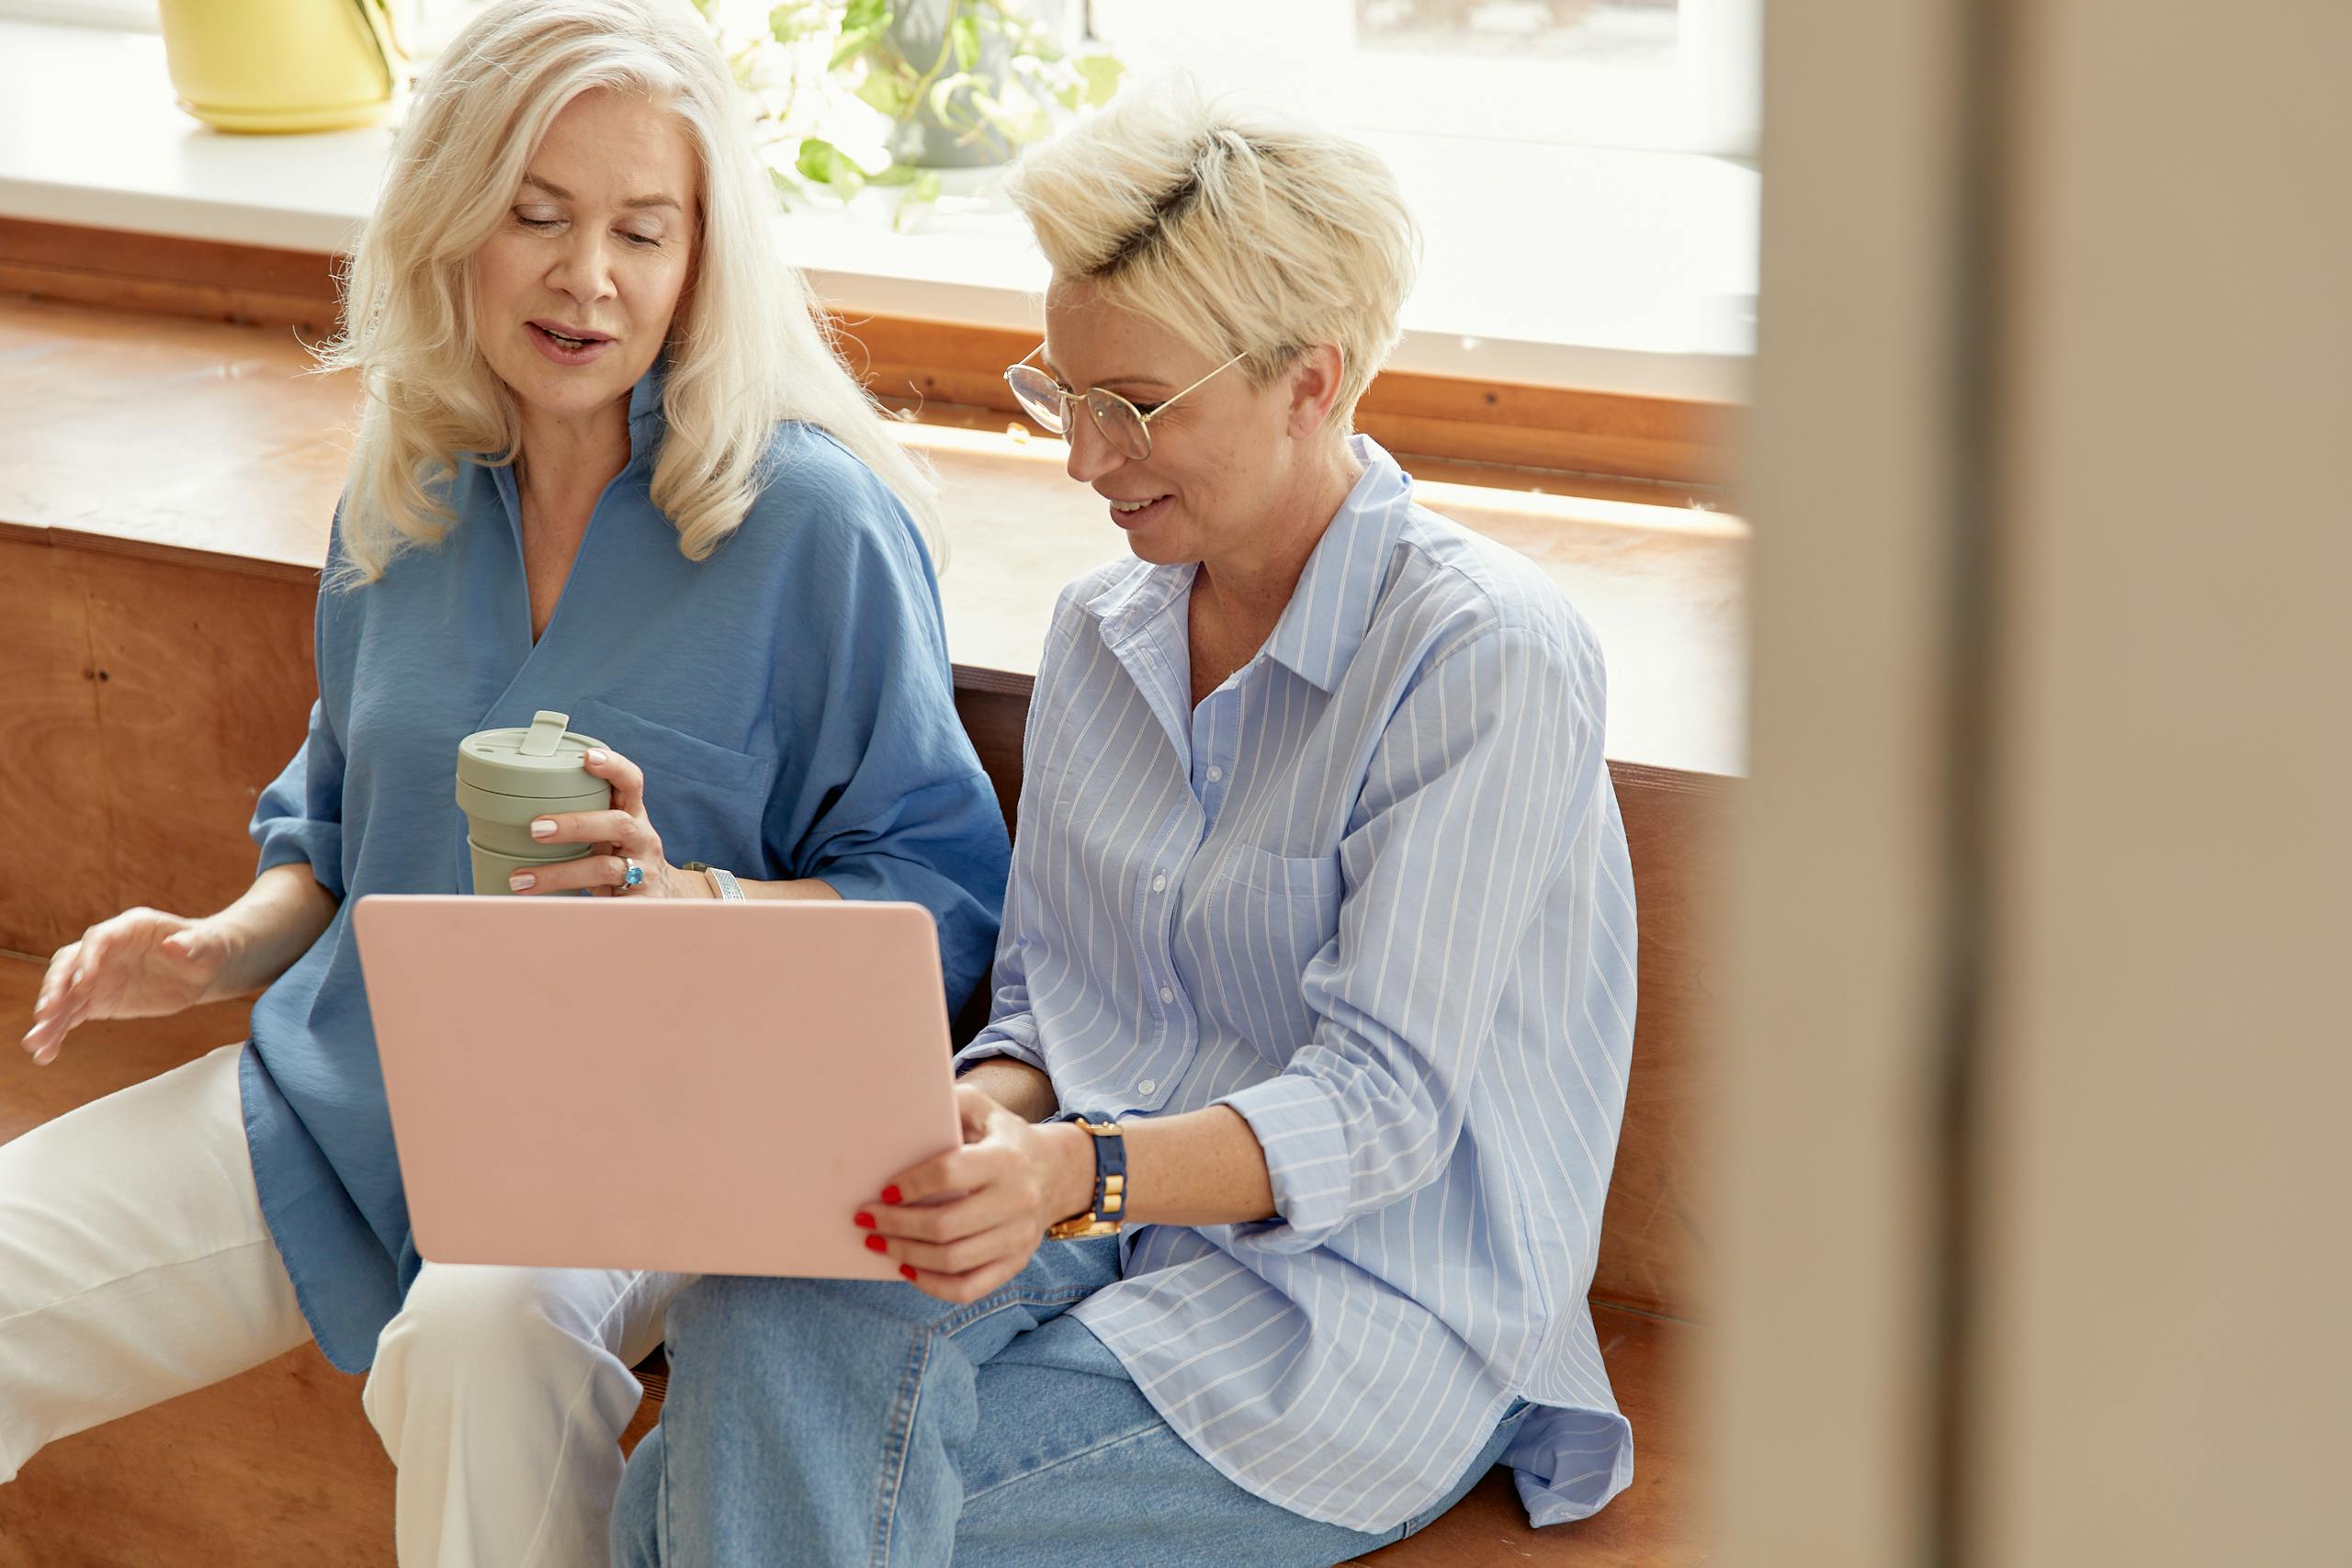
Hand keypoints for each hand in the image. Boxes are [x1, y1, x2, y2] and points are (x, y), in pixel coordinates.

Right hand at [19, 909, 235, 1065]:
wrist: (202, 968)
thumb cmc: (206, 949)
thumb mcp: (209, 945)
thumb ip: (194, 944)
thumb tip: (176, 945)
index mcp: (129, 928)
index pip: (98, 939)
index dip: (88, 959)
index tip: (84, 984)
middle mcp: (104, 950)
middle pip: (69, 964)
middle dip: (56, 987)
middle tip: (46, 1013)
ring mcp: (97, 975)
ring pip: (64, 994)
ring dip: (48, 1017)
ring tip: (36, 1042)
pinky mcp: (97, 999)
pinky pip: (72, 1015)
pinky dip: (58, 1032)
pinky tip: (46, 1052)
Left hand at [507, 747, 697, 897]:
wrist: (664, 896)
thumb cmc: (620, 856)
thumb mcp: (608, 833)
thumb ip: (579, 818)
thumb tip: (506, 814)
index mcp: (632, 815)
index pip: (631, 783)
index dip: (614, 767)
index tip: (588, 757)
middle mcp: (642, 839)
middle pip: (618, 824)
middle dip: (576, 824)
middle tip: (536, 828)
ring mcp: (644, 871)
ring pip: (605, 868)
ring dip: (559, 873)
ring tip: (521, 880)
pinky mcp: (642, 903)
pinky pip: (609, 905)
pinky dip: (579, 907)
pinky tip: (551, 911)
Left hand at [857, 1085, 1093, 1303]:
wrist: (1056, 1171)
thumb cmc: (1002, 1136)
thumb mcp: (983, 1109)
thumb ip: (949, 1102)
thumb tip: (903, 1108)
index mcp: (1006, 1158)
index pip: (951, 1174)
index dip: (912, 1184)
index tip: (884, 1189)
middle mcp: (1018, 1200)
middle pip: (945, 1225)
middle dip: (896, 1225)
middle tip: (865, 1217)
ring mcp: (1019, 1237)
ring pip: (953, 1260)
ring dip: (905, 1253)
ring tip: (877, 1241)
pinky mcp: (1016, 1262)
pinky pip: (969, 1288)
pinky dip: (932, 1285)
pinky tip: (906, 1268)